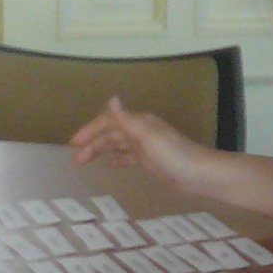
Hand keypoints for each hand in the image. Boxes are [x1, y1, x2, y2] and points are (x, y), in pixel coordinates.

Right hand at [69, 97, 209, 191]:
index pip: (108, 121)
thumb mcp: (147, 136)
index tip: (73, 143)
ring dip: (100, 151)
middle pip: (110, 134)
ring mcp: (145, 146)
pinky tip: (108, 166)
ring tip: (83, 162)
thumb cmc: (174, 154)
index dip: (90, 130)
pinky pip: (128, 157)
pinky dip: (117, 159)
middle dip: (92, 143)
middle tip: (75, 158)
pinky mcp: (151, 161)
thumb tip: (111, 98)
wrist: (199, 174)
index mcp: (139, 122)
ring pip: (117, 145)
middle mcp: (140, 131)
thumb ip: (127, 119)